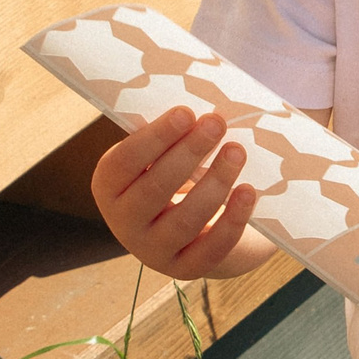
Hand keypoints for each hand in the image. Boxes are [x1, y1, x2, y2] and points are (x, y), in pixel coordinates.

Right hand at [90, 107, 257, 278]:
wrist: (205, 229)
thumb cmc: (184, 172)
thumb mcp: (169, 151)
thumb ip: (175, 130)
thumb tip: (202, 89)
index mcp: (110, 186)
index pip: (124, 163)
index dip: (154, 138)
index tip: (186, 112)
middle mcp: (124, 223)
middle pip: (154, 190)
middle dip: (188, 153)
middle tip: (217, 122)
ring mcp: (153, 251)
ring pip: (184, 219)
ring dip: (214, 182)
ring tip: (237, 151)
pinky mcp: (187, 269)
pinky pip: (211, 248)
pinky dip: (232, 220)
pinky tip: (248, 192)